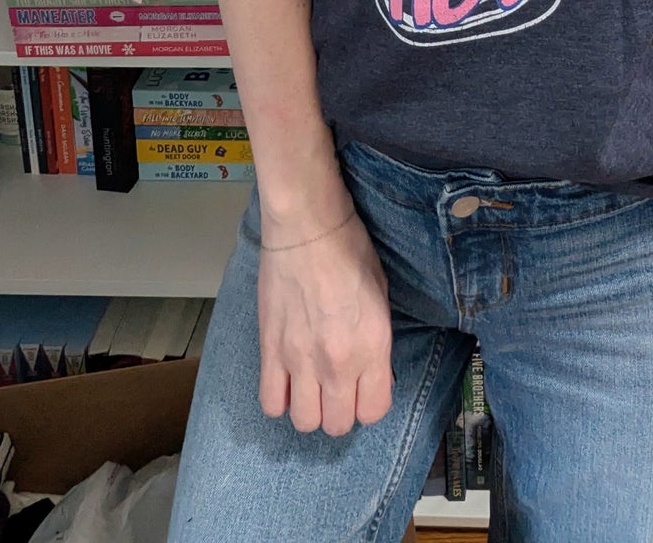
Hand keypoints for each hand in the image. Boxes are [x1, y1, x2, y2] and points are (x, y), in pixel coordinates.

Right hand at [257, 210, 394, 434]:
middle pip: (337, 424)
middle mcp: (337, 363)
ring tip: (311, 386)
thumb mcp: (382, 297)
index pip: (374, 411)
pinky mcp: (270, 351)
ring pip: (304, 422)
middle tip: (338, 387)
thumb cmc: (351, 252)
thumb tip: (372, 377)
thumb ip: (377, 345)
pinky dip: (279, 399)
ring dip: (310, 409)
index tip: (365, 386)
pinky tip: (286, 380)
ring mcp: (300, 360)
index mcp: (372, 347)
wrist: (307, 228)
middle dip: (340, 411)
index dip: (370, 403)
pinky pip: (270, 403)